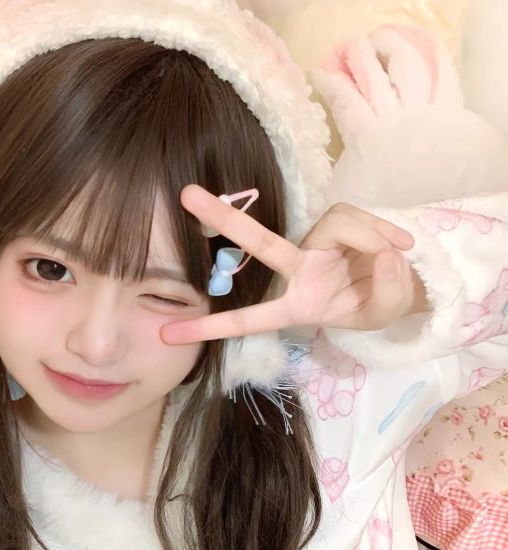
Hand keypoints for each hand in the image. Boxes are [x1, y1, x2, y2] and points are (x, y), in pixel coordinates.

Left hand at [160, 185, 424, 344]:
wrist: (401, 286)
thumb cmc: (379, 306)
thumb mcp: (387, 311)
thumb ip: (387, 291)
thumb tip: (381, 255)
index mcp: (297, 306)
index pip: (251, 319)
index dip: (212, 326)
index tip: (167, 335)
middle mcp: (298, 270)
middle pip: (260, 242)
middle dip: (226, 219)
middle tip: (186, 195)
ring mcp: (315, 244)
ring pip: (336, 223)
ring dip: (370, 236)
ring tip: (396, 255)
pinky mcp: (335, 224)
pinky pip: (354, 217)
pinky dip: (381, 230)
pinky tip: (400, 246)